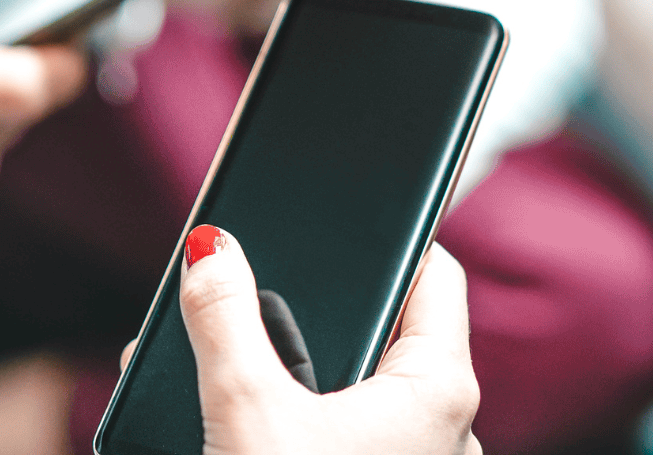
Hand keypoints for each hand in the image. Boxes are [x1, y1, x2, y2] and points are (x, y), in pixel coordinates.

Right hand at [172, 225, 480, 453]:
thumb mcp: (246, 406)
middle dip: (317, 312)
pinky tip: (238, 418)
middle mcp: (441, 426)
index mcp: (440, 389)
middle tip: (261, 292)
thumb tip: (210, 251)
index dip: (388, 238)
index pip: (434, 274)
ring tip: (234, 356)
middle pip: (386, 330)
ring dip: (296, 369)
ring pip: (360, 388)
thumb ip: (225, 319)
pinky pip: (343, 430)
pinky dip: (295, 416)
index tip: (340, 221)